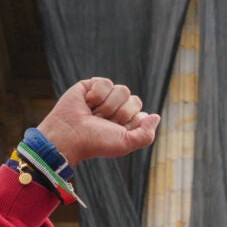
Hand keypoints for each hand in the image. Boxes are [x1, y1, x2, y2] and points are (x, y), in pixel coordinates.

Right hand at [36, 77, 158, 164]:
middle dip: (120, 113)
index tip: (116, 131)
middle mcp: (116, 109)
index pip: (142, 113)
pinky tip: (87, 103)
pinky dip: (96, 95)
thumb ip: (146, 134)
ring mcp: (105, 97)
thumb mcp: (126, 144)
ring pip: (122, 90)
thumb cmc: (96, 142)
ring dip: (107, 105)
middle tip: (103, 122)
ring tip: (93, 114)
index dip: (131, 121)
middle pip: (134, 100)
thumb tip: (156, 116)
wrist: (70, 135)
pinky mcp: (92, 86)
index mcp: (125, 123)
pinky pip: (106, 82)